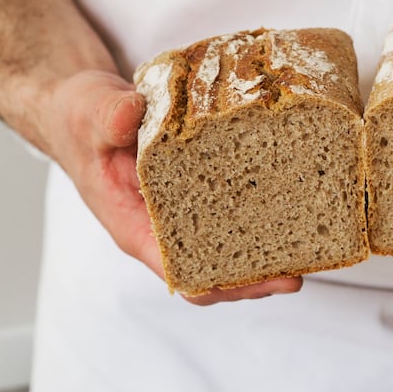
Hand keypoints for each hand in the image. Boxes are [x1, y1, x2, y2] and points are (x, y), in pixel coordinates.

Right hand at [44, 70, 301, 304]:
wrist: (81, 108)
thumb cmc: (80, 118)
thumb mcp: (88, 111)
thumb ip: (107, 116)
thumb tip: (128, 115)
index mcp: (134, 225)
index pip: (185, 272)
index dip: (231, 283)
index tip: (275, 279)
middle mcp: (161, 226)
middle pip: (217, 267)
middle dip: (261, 271)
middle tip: (308, 261)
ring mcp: (180, 211)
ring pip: (228, 242)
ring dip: (266, 245)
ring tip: (312, 236)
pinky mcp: (194, 190)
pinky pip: (230, 210)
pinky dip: (258, 210)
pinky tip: (289, 197)